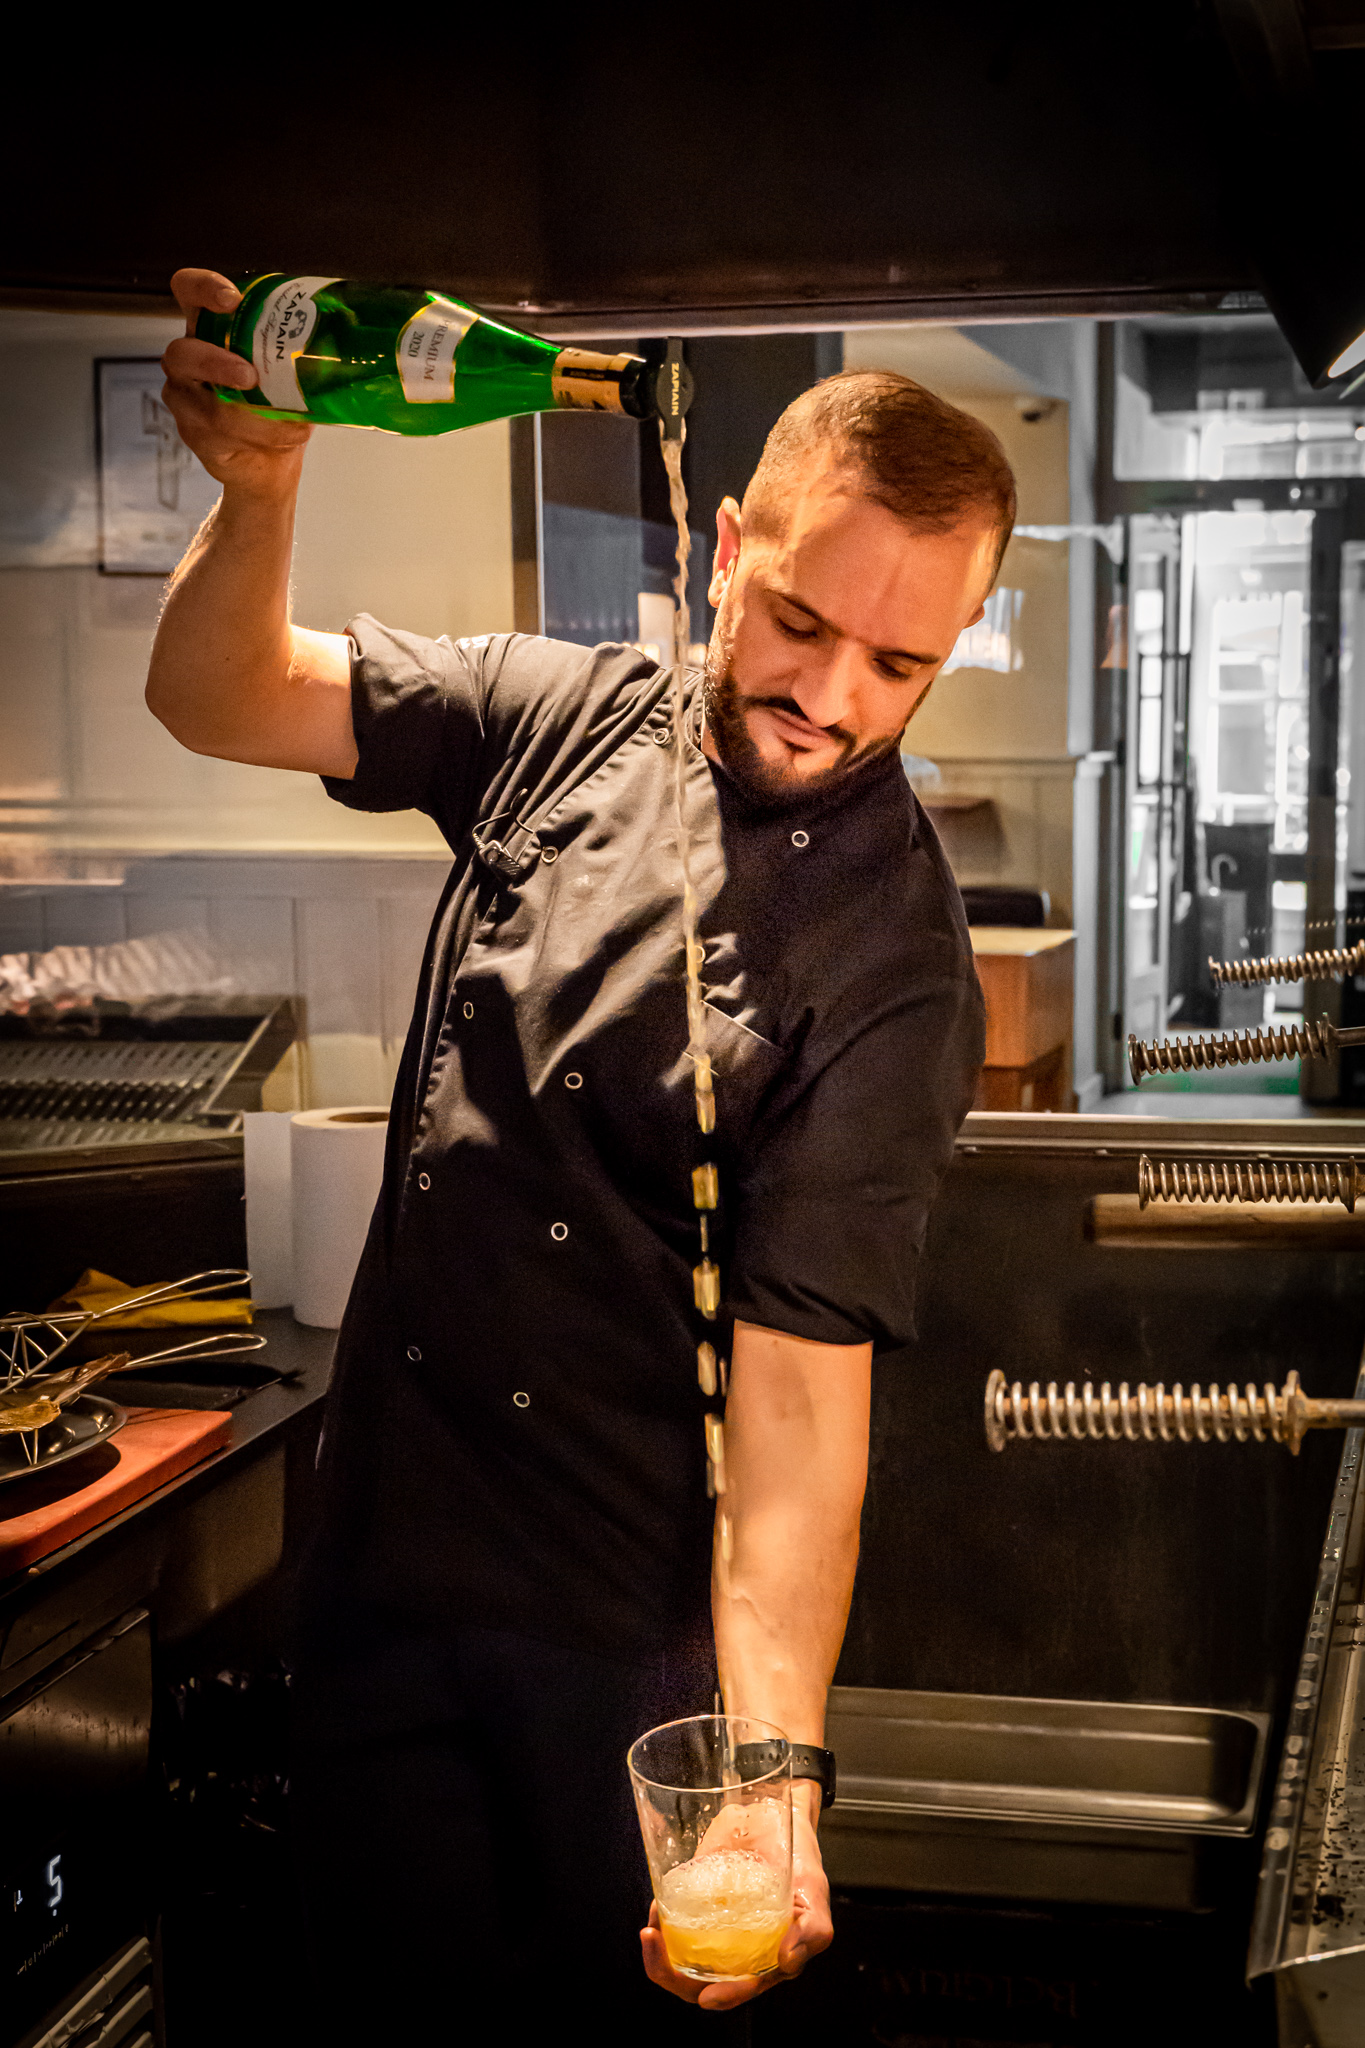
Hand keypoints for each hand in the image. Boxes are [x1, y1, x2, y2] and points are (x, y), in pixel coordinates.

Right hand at [161, 268, 311, 493]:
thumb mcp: (295, 372)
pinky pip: (212, 429)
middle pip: (180, 348)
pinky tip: (269, 437)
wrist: (269, 461)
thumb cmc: (279, 406)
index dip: (204, 288)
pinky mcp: (192, 430)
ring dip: (235, 407)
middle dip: (214, 360)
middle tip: (248, 375)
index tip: (232, 300)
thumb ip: (306, 348)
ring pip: (197, 397)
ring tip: (267, 413)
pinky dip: (247, 433)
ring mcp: (186, 396)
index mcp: (214, 329)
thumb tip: (350, 328)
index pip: (190, 291)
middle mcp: (191, 357)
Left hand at [640, 1793, 832, 2011]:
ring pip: (679, 1956)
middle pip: (697, 1981)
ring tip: (652, 1924)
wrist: (776, 1817)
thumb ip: (812, 1931)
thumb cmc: (800, 1862)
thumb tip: (787, 1962)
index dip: (724, 1997)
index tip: (706, 1996)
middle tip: (655, 1942)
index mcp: (766, 1961)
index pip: (741, 1989)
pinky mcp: (697, 1903)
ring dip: (659, 1949)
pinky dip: (661, 1918)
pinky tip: (657, 1903)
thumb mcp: (815, 1894)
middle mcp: (736, 1950)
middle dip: (669, 1973)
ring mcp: (713, 1927)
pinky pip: (673, 1920)